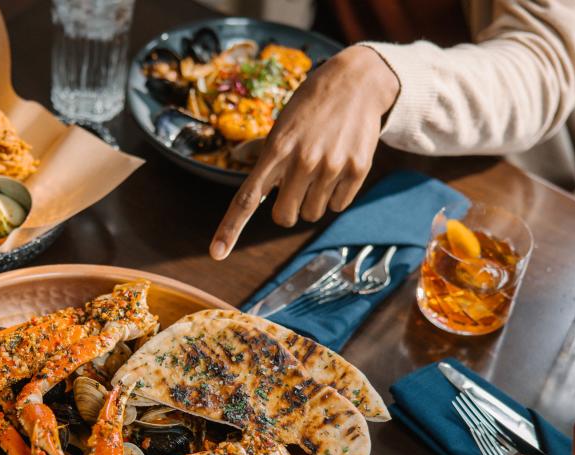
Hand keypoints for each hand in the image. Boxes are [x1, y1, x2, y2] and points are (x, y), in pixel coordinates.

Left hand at [209, 45, 398, 259]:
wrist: (357, 81)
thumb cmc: (311, 106)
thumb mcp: (282, 123)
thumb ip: (263, 149)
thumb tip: (238, 156)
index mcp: (276, 149)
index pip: (247, 198)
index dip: (230, 228)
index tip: (217, 253)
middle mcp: (302, 160)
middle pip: (284, 217)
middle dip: (286, 210)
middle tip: (294, 187)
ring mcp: (331, 166)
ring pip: (312, 214)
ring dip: (312, 201)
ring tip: (319, 169)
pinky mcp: (357, 169)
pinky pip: (338, 205)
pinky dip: (335, 194)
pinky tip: (338, 167)